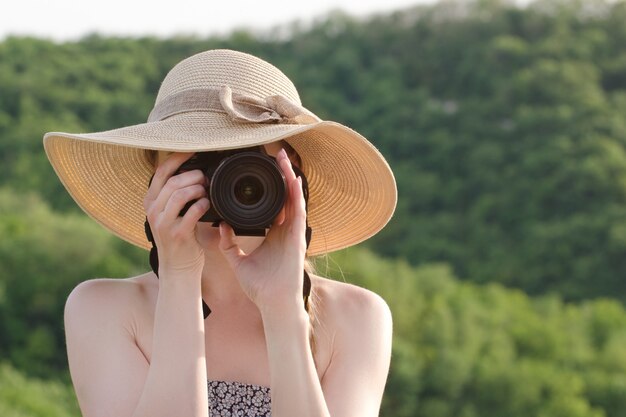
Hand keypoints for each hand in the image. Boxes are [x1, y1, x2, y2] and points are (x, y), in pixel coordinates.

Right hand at [143, 152, 209, 277]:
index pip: (161, 171)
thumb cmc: (179, 236)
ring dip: (198, 188)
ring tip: (206, 191)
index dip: (178, 157)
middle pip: (172, 181)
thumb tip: (194, 171)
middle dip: (193, 174)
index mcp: (150, 201)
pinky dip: (203, 204)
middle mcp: (153, 210)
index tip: (194, 150)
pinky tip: (208, 204)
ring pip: (180, 193)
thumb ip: (175, 194)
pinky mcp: (177, 233)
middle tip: (205, 177)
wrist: (177, 268)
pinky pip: (192, 211)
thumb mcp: (170, 213)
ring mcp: (163, 222)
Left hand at [218, 148, 307, 313]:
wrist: (272, 303)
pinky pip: (298, 210)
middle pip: (285, 195)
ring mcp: (293, 231)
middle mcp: (285, 229)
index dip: (271, 186)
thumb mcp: (237, 262)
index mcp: (273, 233)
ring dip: (289, 177)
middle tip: (274, 154)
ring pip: (293, 197)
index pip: (273, 203)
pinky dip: (296, 193)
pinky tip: (293, 178)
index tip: (261, 170)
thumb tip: (220, 226)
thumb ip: (228, 245)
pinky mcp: (297, 236)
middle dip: (281, 175)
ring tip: (282, 158)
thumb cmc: (260, 287)